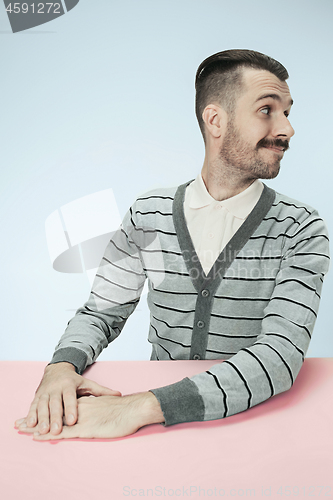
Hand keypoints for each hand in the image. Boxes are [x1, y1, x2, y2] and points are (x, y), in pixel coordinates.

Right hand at [14, 362, 120, 435]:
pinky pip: (32, 406)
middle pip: (54, 404)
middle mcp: (55, 388)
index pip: (70, 398)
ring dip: (41, 419)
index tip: (73, 421)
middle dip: (54, 418)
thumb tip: (119, 395)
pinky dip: (30, 416)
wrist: (56, 369)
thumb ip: (102, 391)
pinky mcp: (37, 396)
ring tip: (42, 431)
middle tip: (55, 430)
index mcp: (69, 385)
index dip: (71, 409)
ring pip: (42, 406)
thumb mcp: (88, 384)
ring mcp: (45, 392)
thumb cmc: (74, 380)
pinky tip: (28, 426)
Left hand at [21, 392, 164, 439]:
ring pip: (55, 423)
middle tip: (18, 423)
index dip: (47, 411)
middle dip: (35, 418)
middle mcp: (80, 409)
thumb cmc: (124, 409)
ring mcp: (82, 419)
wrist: (134, 408)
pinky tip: (38, 436)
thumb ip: (100, 406)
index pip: (62, 407)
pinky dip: (49, 434)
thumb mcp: (109, 405)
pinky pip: (63, 433)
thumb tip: (96, 409)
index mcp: (86, 403)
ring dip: (37, 427)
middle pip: (53, 414)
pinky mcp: (86, 429)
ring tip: (21, 429)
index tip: (34, 414)